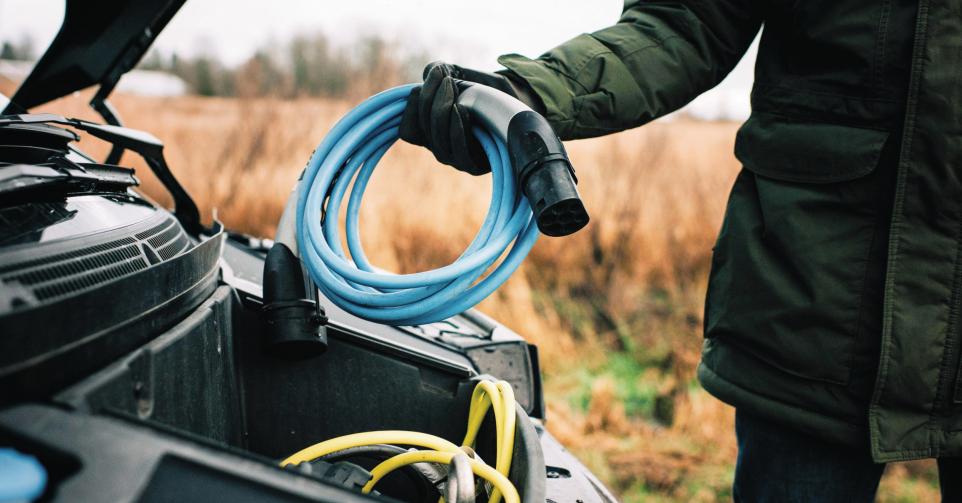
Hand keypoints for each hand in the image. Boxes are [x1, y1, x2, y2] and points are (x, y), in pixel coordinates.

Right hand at [399, 62, 539, 174]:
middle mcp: (439, 146)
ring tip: (453, 89)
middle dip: (430, 100)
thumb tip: (428, 73)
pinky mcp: (475, 166)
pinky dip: (457, 130)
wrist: (520, 105)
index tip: (435, 74)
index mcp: (430, 130)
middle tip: (446, 78)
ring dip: (442, 112)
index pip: (407, 128)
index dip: (414, 102)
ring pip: (438, 142)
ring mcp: (455, 158)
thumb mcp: (462, 76)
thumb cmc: (488, 91)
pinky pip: (459, 154)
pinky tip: (461, 110)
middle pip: (422, 130)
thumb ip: (441, 72)